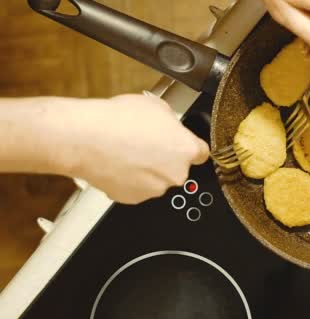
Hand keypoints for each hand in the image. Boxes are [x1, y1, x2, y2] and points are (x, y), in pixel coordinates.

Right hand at [67, 94, 208, 203]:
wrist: (86, 138)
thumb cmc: (119, 120)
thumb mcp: (157, 106)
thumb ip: (171, 122)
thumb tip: (169, 127)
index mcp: (186, 150)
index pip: (201, 153)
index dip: (190, 146)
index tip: (183, 145)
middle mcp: (175, 174)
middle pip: (177, 167)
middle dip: (165, 157)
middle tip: (145, 142)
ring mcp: (154, 189)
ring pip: (156, 179)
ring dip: (146, 169)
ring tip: (127, 150)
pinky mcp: (133, 199)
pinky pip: (136, 188)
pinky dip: (129, 178)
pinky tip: (118, 162)